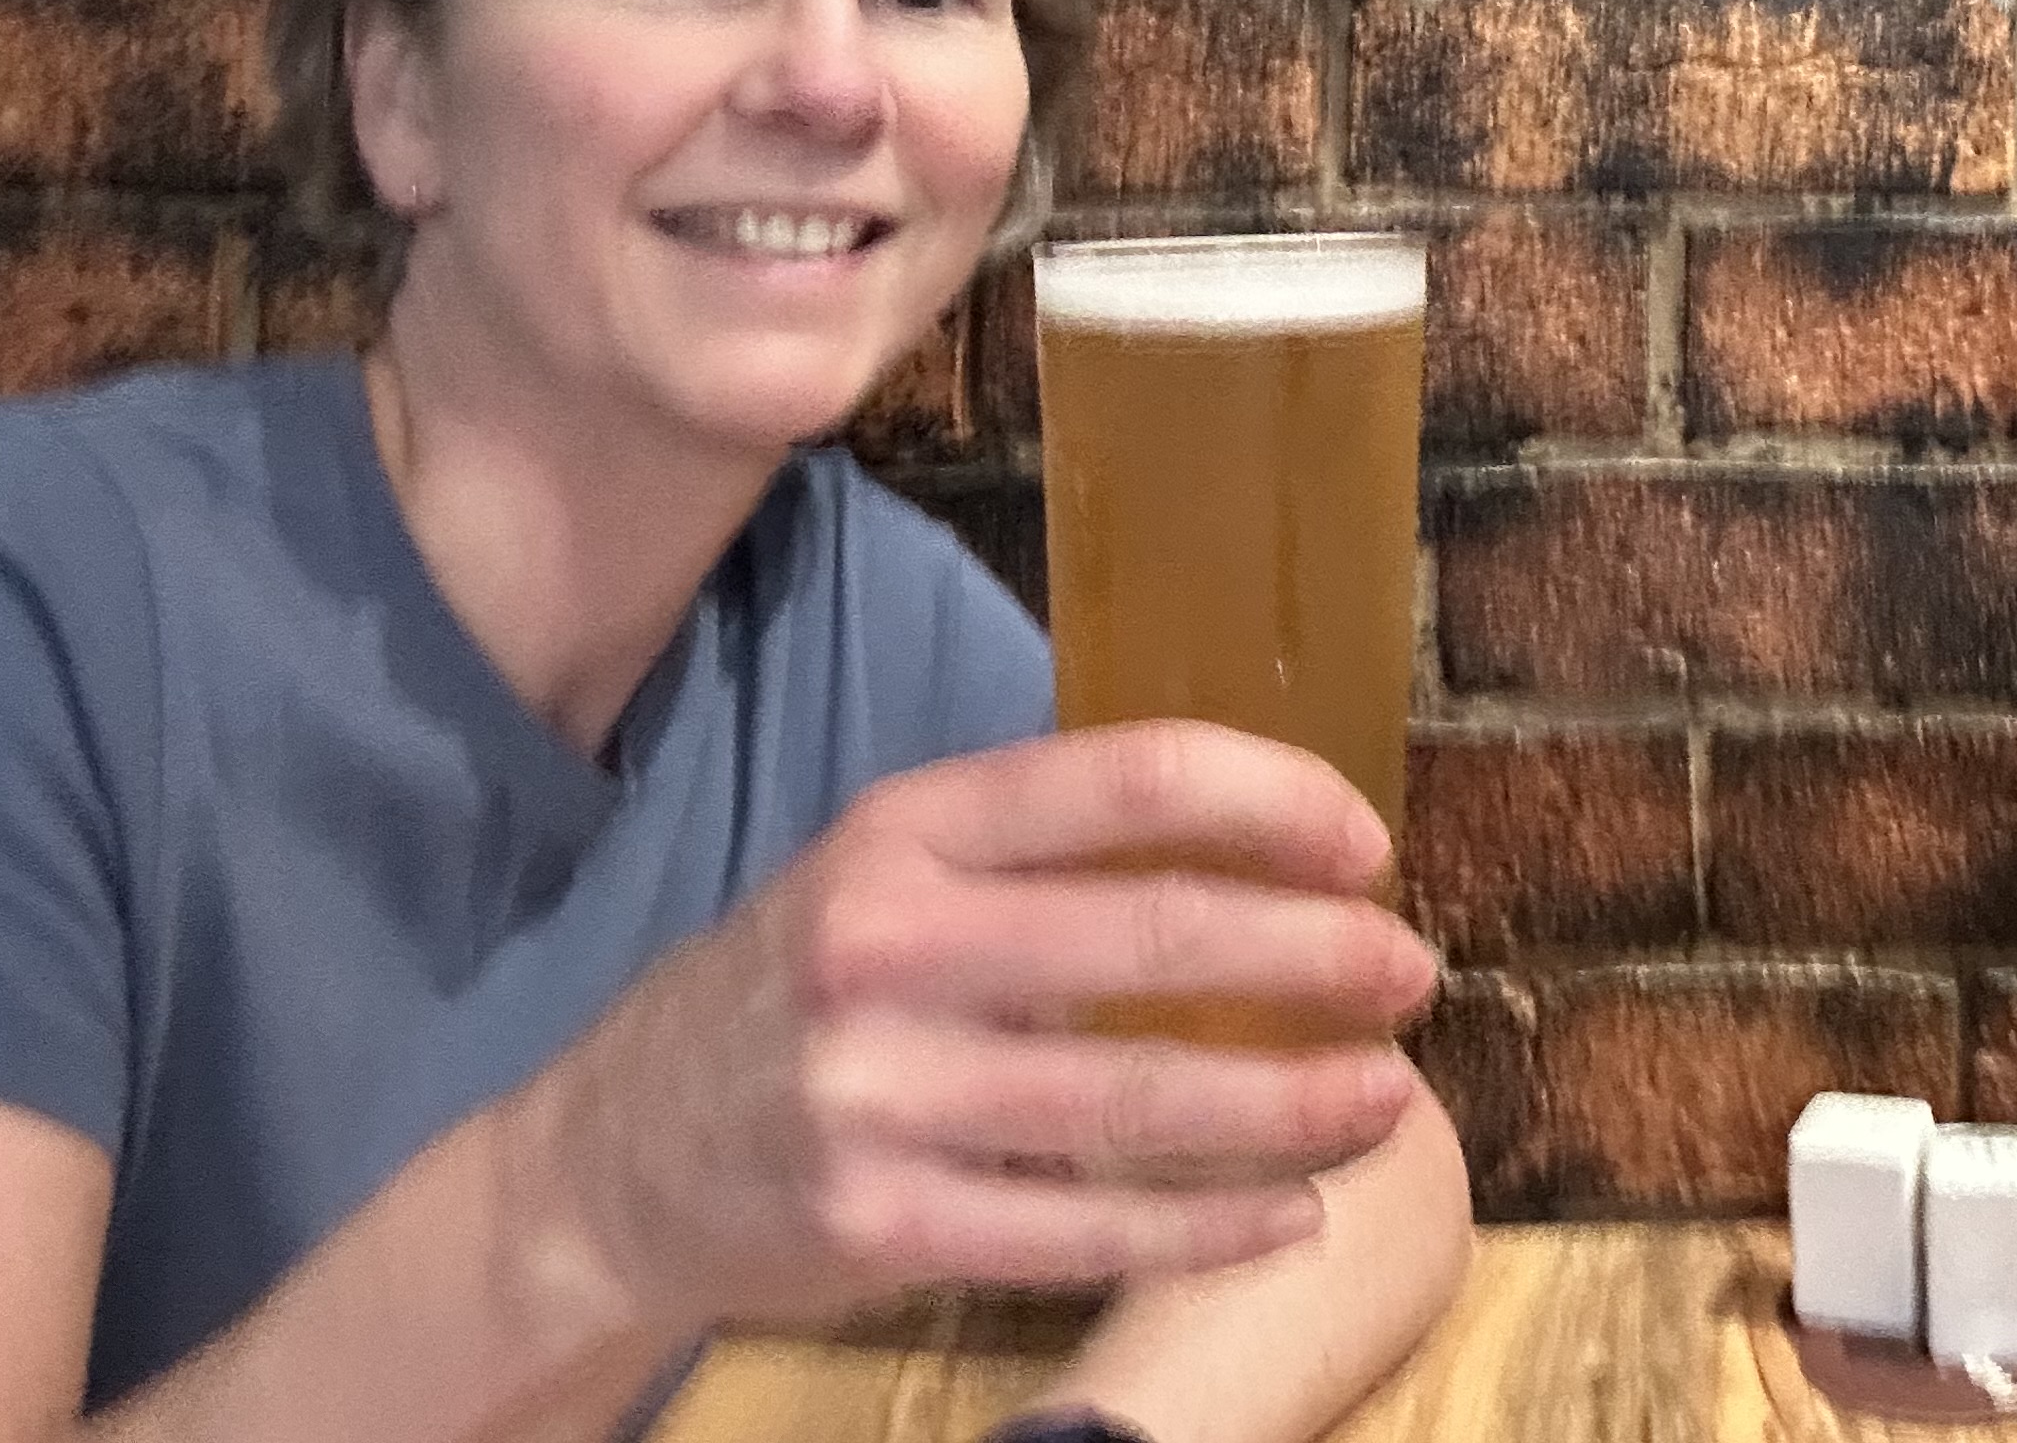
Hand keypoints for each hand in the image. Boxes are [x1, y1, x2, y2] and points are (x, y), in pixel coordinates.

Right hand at [520, 719, 1437, 1332]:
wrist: (606, 1163)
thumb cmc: (797, 995)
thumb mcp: (886, 876)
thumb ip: (1040, 859)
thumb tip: (1260, 852)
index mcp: (906, 829)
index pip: (1126, 784)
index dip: (1270, 802)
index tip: (1365, 843)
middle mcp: (886, 945)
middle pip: (1151, 942)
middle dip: (1312, 960)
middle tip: (1410, 973)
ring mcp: (877, 1092)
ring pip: (1134, 1106)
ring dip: (1288, 1106)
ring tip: (1389, 1097)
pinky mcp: (876, 1223)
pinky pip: (1079, 1232)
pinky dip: (1203, 1229)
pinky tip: (1291, 1214)